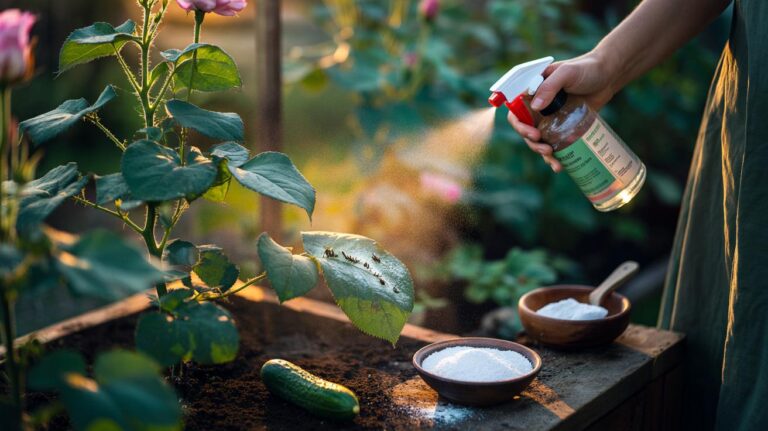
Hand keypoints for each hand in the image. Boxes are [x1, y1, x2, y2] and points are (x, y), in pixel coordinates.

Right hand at [508, 51, 618, 171]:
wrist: (608, 76)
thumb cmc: (586, 69)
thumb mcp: (566, 72)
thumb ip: (550, 86)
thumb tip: (535, 107)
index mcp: (532, 91)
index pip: (515, 111)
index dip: (519, 125)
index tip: (533, 133)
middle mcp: (537, 106)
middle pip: (525, 129)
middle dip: (532, 142)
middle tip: (545, 148)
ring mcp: (550, 118)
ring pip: (538, 140)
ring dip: (541, 152)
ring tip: (554, 160)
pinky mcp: (563, 127)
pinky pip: (554, 144)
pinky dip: (555, 157)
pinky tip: (559, 166)